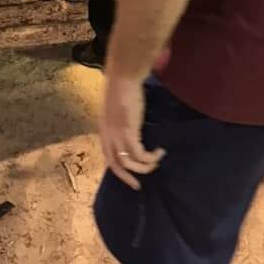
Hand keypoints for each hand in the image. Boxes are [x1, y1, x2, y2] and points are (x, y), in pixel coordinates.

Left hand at [100, 73, 164, 189]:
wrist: (123, 78)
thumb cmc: (121, 89)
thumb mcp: (116, 110)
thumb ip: (119, 123)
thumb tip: (130, 132)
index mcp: (104, 131)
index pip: (108, 157)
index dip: (117, 170)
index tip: (128, 177)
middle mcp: (108, 136)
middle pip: (115, 165)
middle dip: (127, 178)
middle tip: (139, 185)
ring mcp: (117, 135)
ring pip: (130, 163)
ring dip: (145, 167)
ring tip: (156, 162)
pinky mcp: (129, 132)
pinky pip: (140, 155)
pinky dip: (151, 157)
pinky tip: (160, 151)